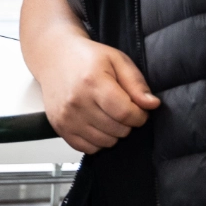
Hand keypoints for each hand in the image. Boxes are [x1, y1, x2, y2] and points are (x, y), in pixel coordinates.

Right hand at [36, 35, 159, 153]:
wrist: (54, 57)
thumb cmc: (86, 57)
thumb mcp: (117, 60)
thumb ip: (136, 83)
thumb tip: (152, 104)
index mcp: (93, 82)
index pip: (126, 114)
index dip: (140, 116)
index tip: (139, 109)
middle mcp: (77, 102)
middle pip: (117, 130)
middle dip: (126, 123)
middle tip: (120, 108)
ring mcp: (66, 117)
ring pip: (105, 142)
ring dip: (112, 133)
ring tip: (107, 115)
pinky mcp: (59, 127)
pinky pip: (87, 148)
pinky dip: (96, 141)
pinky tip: (95, 124)